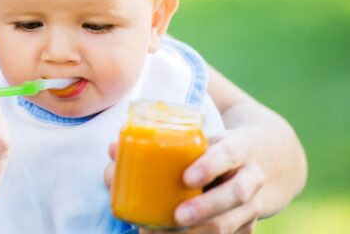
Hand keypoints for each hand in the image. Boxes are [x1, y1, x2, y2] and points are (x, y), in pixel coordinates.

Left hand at [105, 130, 264, 233]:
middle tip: (177, 216)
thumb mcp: (197, 140)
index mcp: (239, 148)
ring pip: (230, 223)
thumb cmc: (210, 151)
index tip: (186, 178)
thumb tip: (113, 150)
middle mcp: (251, 177)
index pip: (230, 154)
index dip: (211, 166)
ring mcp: (252, 205)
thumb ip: (158, 144)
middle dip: (205, 207)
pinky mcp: (245, 226)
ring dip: (198, 232)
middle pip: (235, 194)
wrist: (249, 168)